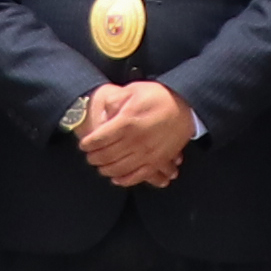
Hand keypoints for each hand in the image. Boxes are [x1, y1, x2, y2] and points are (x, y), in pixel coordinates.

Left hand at [70, 81, 199, 187]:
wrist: (186, 106)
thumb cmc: (158, 96)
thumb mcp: (133, 90)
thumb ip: (114, 101)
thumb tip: (102, 113)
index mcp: (127, 123)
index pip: (99, 139)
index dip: (88, 144)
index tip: (84, 144)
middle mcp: (135, 141)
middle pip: (107, 156)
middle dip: (94, 158)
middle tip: (89, 157)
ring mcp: (147, 153)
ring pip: (119, 169)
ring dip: (106, 169)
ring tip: (100, 166)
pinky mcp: (158, 161)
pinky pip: (138, 176)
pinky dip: (125, 180)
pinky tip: (116, 178)